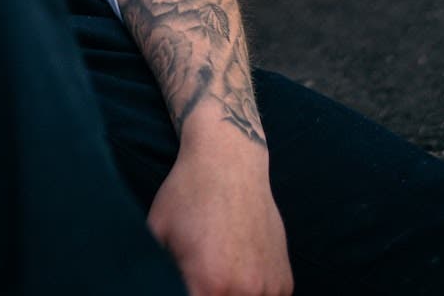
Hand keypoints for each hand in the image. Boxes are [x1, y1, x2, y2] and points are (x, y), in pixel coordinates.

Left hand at [147, 143, 292, 295]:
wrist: (229, 161)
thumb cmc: (188, 191)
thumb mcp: (159, 231)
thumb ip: (162, 270)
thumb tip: (163, 283)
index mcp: (208, 284)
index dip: (189, 293)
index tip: (188, 282)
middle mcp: (243, 290)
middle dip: (212, 295)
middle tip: (203, 276)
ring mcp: (268, 286)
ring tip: (224, 272)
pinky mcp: (284, 279)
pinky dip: (257, 293)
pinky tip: (243, 269)